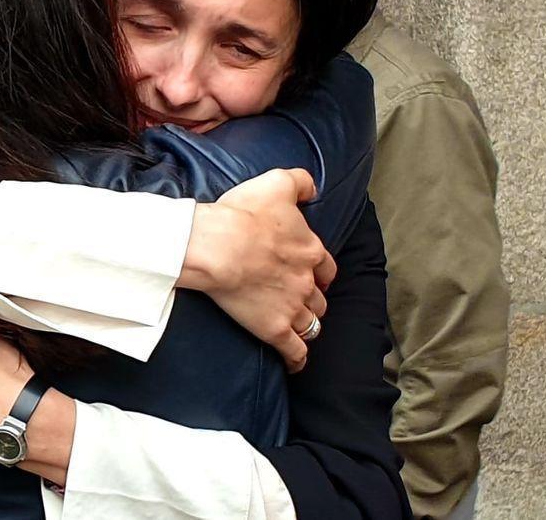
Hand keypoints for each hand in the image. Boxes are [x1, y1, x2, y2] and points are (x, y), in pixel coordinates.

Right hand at [180, 169, 333, 372]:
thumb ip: (300, 181)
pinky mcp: (274, 329)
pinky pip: (294, 351)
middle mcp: (306, 281)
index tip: (316, 274)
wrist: (218, 247)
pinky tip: (297, 364)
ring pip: (312, 323)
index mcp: (310, 250)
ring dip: (309, 325)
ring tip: (300, 327)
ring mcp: (292, 307)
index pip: (326, 266)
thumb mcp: (276, 183)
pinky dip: (298, 359)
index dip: (322, 271)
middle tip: (303, 299)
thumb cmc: (243, 214)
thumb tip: (313, 188)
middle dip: (314, 298)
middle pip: (319, 297)